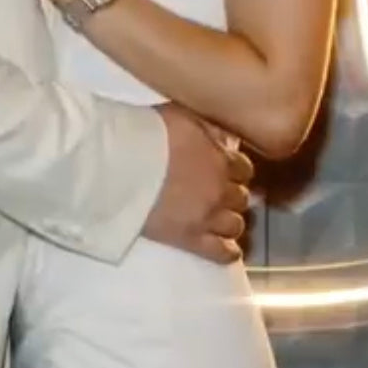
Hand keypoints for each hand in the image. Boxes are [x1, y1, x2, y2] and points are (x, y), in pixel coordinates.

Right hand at [141, 103, 253, 264]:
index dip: (236, 170)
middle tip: (220, 193)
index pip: (244, 169)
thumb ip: (211, 127)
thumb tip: (227, 138)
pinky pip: (220, 252)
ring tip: (220, 219)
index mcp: (221, 160)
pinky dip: (229, 252)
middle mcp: (220, 190)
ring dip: (230, 221)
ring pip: (236, 225)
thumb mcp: (186, 115)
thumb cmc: (150, 134)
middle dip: (232, 194)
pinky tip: (230, 251)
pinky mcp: (190, 240)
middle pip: (241, 198)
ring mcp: (207, 218)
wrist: (122, 164)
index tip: (228, 170)